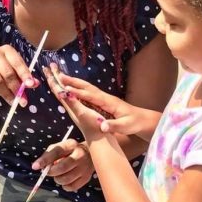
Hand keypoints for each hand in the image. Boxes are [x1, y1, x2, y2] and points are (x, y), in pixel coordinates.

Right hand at [0, 45, 38, 105]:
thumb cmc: (1, 73)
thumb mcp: (15, 74)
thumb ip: (25, 78)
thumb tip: (36, 83)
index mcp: (7, 50)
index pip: (18, 62)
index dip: (25, 74)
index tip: (30, 85)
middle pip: (8, 73)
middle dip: (16, 88)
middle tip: (21, 100)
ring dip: (5, 93)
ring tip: (10, 100)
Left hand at [32, 139, 93, 190]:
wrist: (90, 154)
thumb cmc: (69, 151)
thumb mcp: (59, 147)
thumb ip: (49, 155)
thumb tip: (37, 166)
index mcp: (71, 145)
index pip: (56, 151)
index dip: (45, 160)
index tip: (35, 166)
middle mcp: (80, 155)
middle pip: (62, 167)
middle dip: (51, 172)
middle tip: (48, 172)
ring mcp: (85, 167)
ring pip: (66, 179)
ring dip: (58, 179)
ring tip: (59, 175)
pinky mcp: (86, 177)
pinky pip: (71, 187)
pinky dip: (65, 186)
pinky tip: (66, 180)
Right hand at [45, 64, 159, 140]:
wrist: (143, 119)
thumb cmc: (134, 123)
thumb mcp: (126, 127)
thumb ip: (114, 126)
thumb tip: (102, 127)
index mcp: (109, 102)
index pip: (91, 96)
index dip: (78, 92)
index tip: (66, 88)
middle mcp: (105, 97)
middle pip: (87, 87)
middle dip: (73, 81)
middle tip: (59, 75)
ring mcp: (104, 97)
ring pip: (87, 87)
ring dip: (74, 81)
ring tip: (61, 76)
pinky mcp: (103, 100)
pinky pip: (88, 91)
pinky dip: (78, 87)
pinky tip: (72, 86)